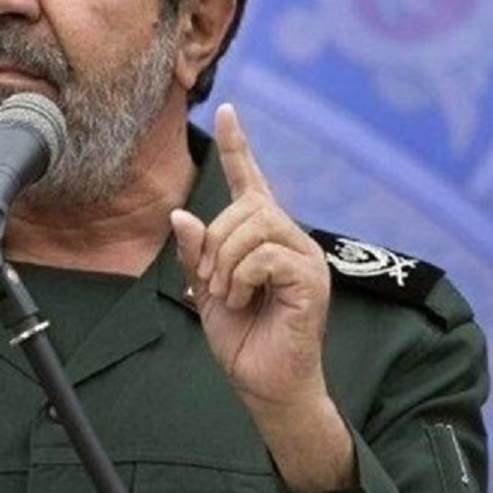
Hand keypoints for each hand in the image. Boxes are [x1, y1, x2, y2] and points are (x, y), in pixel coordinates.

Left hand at [170, 103, 352, 492]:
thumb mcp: (204, 289)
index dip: (237, 146)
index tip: (225, 109)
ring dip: (224, 262)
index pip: (248, 181)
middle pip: (243, 206)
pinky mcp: (312, 278)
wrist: (263, 382)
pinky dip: (241, 277)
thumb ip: (194, 252)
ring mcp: (304, 256)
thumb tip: (180, 215)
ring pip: (253, 226)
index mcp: (261, 235)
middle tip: (208, 282)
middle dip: (212, 243)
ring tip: (227, 294)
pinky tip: (242, 299)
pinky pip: (265, 255)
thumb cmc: (240, 337)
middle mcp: (288, 237)